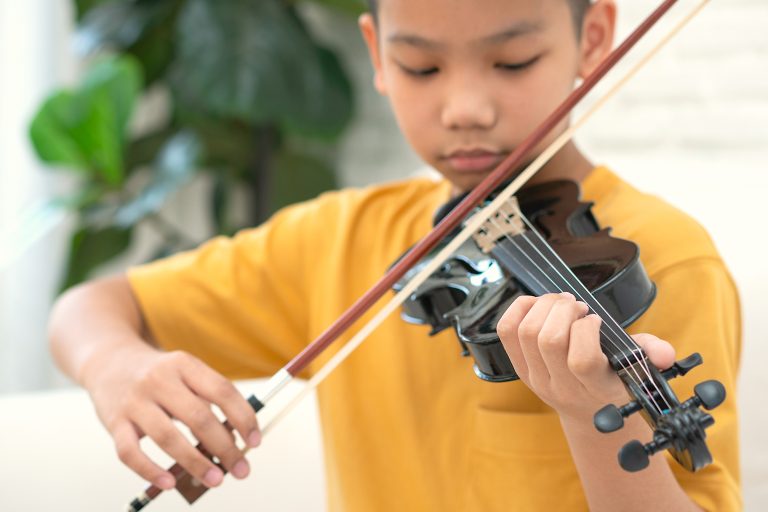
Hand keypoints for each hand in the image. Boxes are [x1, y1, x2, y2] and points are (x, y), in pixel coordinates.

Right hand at [82, 343, 260, 490]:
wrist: (108, 361)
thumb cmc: (158, 375)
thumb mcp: (185, 372)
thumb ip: (207, 400)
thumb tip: (234, 440)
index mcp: (184, 364)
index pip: (222, 391)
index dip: (243, 418)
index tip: (255, 441)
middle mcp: (159, 380)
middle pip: (199, 417)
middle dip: (225, 448)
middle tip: (240, 469)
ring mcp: (135, 401)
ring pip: (168, 437)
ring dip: (196, 463)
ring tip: (215, 480)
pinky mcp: (113, 422)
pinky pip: (130, 452)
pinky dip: (150, 471)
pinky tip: (169, 483)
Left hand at [497, 292, 675, 421]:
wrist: (587, 413)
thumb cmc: (612, 382)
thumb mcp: (636, 371)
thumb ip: (652, 355)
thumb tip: (665, 353)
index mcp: (593, 388)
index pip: (581, 359)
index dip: (587, 331)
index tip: (596, 320)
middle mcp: (560, 386)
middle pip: (548, 340)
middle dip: (564, 310)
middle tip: (577, 306)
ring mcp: (535, 378)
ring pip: (526, 332)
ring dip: (545, 306)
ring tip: (562, 303)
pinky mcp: (518, 367)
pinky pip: (507, 331)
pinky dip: (520, 308)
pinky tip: (539, 305)